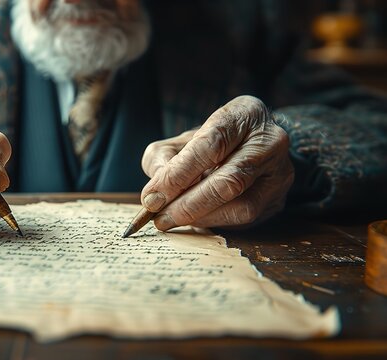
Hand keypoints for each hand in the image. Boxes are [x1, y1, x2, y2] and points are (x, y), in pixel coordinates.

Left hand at [140, 95, 293, 228]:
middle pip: (229, 180)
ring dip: (201, 218)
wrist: (252, 148)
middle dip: (189, 204)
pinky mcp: (279, 200)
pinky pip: (246, 220)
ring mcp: (280, 173)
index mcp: (245, 114)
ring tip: (173, 220)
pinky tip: (195, 220)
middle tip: (160, 218)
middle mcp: (270, 141)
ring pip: (241, 206)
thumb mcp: (183, 139)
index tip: (152, 197)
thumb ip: (163, 158)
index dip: (179, 174)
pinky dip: (215, 223)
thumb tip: (155, 194)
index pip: (211, 145)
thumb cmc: (212, 142)